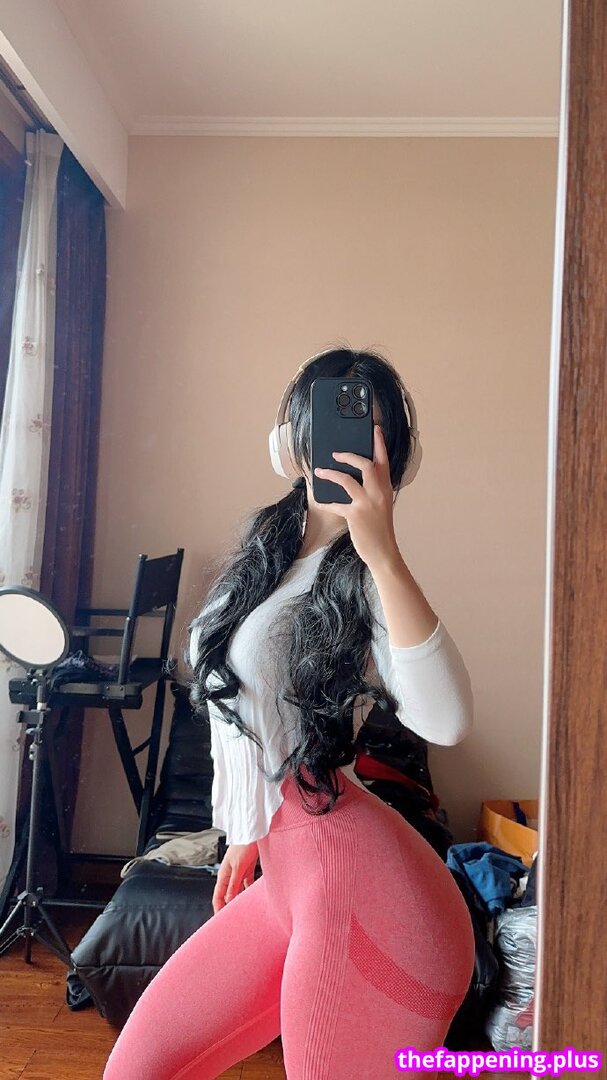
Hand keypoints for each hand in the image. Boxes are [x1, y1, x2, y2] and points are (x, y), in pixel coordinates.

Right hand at [212, 841, 258, 913]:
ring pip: (237, 891)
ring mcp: (238, 873)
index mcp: (223, 875)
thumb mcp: (237, 867)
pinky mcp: (247, 870)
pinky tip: (253, 897)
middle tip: (235, 919)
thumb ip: (233, 884)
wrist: (252, 833)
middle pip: (228, 895)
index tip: (220, 920)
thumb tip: (228, 900)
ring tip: (245, 911)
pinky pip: (247, 884)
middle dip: (230, 906)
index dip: (218, 908)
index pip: (218, 896)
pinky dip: (249, 890)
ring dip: (240, 899)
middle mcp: (230, 876)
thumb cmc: (243, 846)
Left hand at [313, 424, 399, 569]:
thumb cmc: (379, 528)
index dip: (379, 444)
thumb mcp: (381, 505)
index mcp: (385, 488)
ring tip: (320, 472)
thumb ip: (372, 490)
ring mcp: (367, 504)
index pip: (383, 461)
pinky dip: (326, 503)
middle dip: (349, 456)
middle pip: (366, 465)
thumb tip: (351, 477)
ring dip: (331, 474)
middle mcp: (378, 493)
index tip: (376, 429)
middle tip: (336, 453)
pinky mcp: (356, 515)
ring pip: (347, 480)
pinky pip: (336, 504)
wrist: (384, 552)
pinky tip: (319, 502)